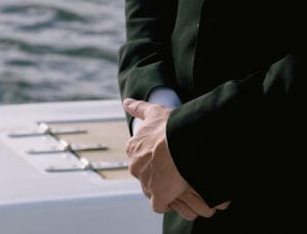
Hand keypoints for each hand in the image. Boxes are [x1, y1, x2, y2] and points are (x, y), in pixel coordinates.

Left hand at [123, 98, 228, 219]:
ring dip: (163, 187)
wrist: (180, 143)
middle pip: (145, 173)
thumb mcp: (153, 112)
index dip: (153, 157)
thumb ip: (138, 108)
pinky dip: (167, 202)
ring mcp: (145, 182)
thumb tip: (126, 102)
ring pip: (152, 189)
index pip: (139, 157)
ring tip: (178, 181)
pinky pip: (160, 205)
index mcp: (133, 148)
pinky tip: (176, 195)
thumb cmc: (169, 127)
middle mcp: (135, 166)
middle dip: (157, 173)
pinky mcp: (157, 196)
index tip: (164, 155)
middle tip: (173, 168)